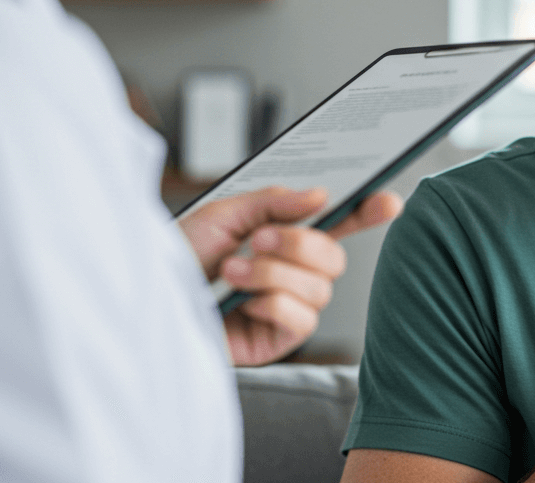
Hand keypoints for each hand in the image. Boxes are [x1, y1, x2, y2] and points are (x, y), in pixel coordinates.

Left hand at [178, 186, 402, 365]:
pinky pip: (303, 319)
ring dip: (273, 273)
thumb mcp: (223, 214)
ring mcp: (287, 307)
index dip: (368, 213)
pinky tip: (244, 302)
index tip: (388, 200)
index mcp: (283, 239)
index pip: (338, 224)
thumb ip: (274, 202)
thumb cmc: (178, 259)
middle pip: (335, 257)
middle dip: (301, 244)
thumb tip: (321, 196)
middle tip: (259, 238)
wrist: (146, 304)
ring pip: (319, 287)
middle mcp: (292, 273)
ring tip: (232, 271)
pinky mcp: (277, 340)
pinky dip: (273, 303)